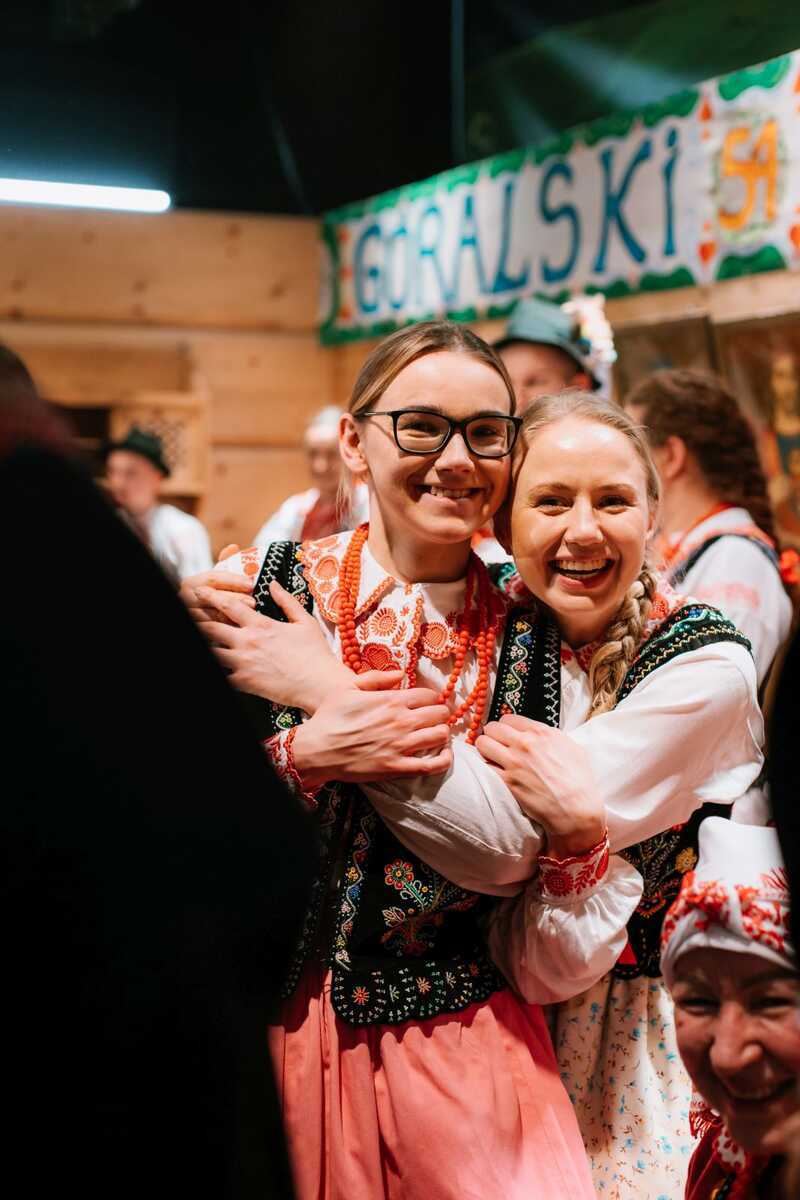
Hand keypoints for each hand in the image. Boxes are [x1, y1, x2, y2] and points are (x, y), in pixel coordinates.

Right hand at [179, 545, 255, 624]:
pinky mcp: (196, 627)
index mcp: (191, 583)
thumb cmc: (208, 594)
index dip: (233, 580)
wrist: (196, 613)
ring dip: (233, 615)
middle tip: (253, 601)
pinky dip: (227, 627)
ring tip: (250, 614)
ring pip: (213, 615)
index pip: (213, 578)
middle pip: (214, 597)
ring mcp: (189, 613)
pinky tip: (240, 626)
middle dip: (236, 599)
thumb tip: (234, 547)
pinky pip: (212, 630)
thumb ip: (223, 563)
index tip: (250, 583)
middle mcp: (186, 597)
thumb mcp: (213, 579)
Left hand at [195, 578, 351, 710]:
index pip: (228, 605)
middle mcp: (247, 641)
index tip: (198, 591)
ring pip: (210, 649)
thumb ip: (286, 600)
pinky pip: (220, 674)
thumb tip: (273, 584)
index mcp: (261, 624)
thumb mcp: (304, 622)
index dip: (209, 596)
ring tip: (198, 636)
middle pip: (210, 627)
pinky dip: (215, 668)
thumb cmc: (316, 654)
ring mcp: (243, 662)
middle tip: (189, 613)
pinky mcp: (243, 682)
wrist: (320, 685)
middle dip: (196, 619)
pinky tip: (212, 664)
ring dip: (203, 642)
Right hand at [293, 688, 451, 788]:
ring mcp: (401, 746)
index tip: (430, 702)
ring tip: (435, 733)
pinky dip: (444, 759)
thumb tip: (400, 674)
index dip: (433, 698)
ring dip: (441, 732)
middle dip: (440, 714)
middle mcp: (401, 721)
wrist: (317, 750)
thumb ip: (377, 678)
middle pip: (440, 714)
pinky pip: (432, 765)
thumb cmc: (330, 717)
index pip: (429, 695)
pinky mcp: (397, 768)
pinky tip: (444, 754)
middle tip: (435, 717)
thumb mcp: (349, 688)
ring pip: (440, 735)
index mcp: (391, 701)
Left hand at [476, 714, 604, 857]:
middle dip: (492, 735)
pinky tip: (494, 771)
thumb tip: (541, 735)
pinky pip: (485, 766)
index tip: (507, 734)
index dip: (506, 727)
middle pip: (492, 728)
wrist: (576, 809)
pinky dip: (487, 767)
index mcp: (541, 732)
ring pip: (482, 744)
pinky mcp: (508, 781)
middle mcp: (525, 744)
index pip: (509, 718)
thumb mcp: (572, 748)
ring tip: (492, 756)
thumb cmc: (580, 781)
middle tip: (496, 744)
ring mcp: (514, 762)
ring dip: (485, 749)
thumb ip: (552, 737)